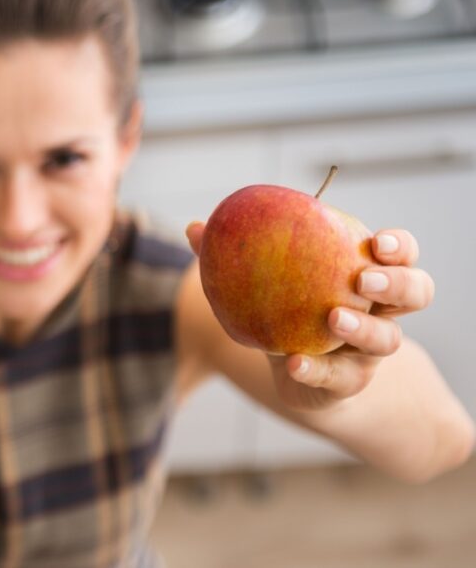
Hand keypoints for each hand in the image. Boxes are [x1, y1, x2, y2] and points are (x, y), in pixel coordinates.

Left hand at [186, 222, 434, 410]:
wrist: (295, 373)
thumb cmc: (287, 312)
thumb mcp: (266, 282)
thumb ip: (234, 254)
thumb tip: (194, 227)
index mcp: (365, 276)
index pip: (401, 254)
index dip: (399, 246)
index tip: (378, 241)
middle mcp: (379, 312)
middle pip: (416, 292)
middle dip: (397, 282)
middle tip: (363, 278)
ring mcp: (367, 352)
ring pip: (388, 340)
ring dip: (362, 327)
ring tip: (334, 317)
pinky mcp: (345, 383)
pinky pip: (338, 378)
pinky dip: (315, 370)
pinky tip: (293, 363)